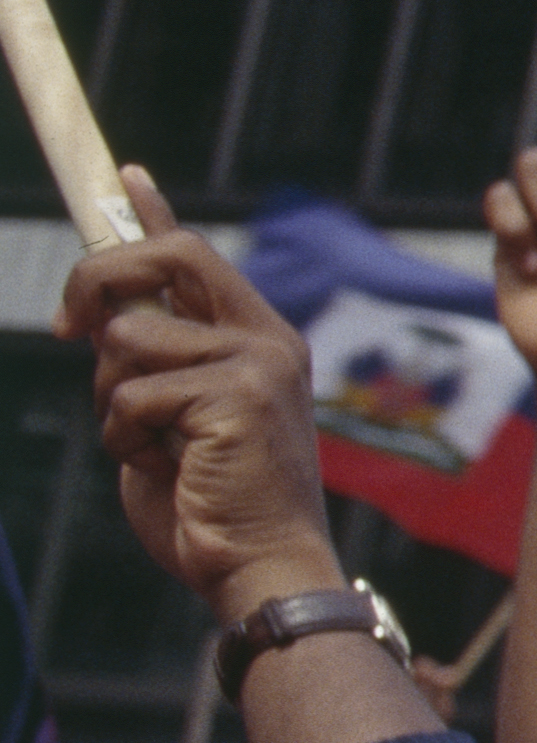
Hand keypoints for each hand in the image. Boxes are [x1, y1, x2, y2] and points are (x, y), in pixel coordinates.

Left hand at [60, 176, 346, 622]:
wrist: (260, 567)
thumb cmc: (211, 502)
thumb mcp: (170, 416)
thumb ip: (150, 363)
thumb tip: (98, 320)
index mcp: (256, 338)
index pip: (194, 256)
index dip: (152, 213)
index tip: (121, 175)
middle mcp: (265, 338)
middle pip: (169, 257)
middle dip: (98, 277)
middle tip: (65, 327)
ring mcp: (257, 363)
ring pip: (129, 337)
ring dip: (114, 399)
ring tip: (154, 447)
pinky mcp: (236, 395)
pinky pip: (131, 394)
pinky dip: (126, 438)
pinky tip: (167, 469)